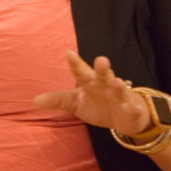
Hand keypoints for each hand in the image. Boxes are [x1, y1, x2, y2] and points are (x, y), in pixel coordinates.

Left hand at [33, 52, 151, 134]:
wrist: (123, 117)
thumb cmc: (97, 104)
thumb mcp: (76, 102)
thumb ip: (58, 100)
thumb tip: (35, 100)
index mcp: (91, 82)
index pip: (81, 72)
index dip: (75, 63)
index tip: (68, 53)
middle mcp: (106, 86)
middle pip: (103, 75)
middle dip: (102, 68)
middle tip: (101, 60)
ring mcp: (120, 98)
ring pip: (120, 90)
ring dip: (119, 86)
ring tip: (117, 82)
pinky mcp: (132, 111)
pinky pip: (134, 110)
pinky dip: (135, 109)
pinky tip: (134, 108)